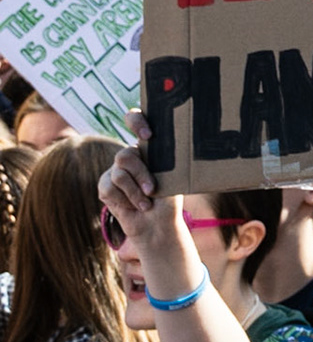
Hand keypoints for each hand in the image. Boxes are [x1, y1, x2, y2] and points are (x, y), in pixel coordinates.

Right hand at [97, 111, 184, 250]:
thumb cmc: (170, 197)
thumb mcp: (174, 175)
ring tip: (147, 202)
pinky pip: (109, 189)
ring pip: (119, 174)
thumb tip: (178, 143)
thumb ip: (166, 159)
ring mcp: (115, 169)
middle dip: (140, 175)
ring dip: (135, 193)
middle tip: (152, 189)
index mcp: (149, 145)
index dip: (137, 122)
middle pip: (125, 155)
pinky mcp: (104, 186)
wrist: (157, 223)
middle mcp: (130, 154)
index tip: (148, 136)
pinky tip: (135, 206)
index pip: (135, 119)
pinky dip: (125, 200)